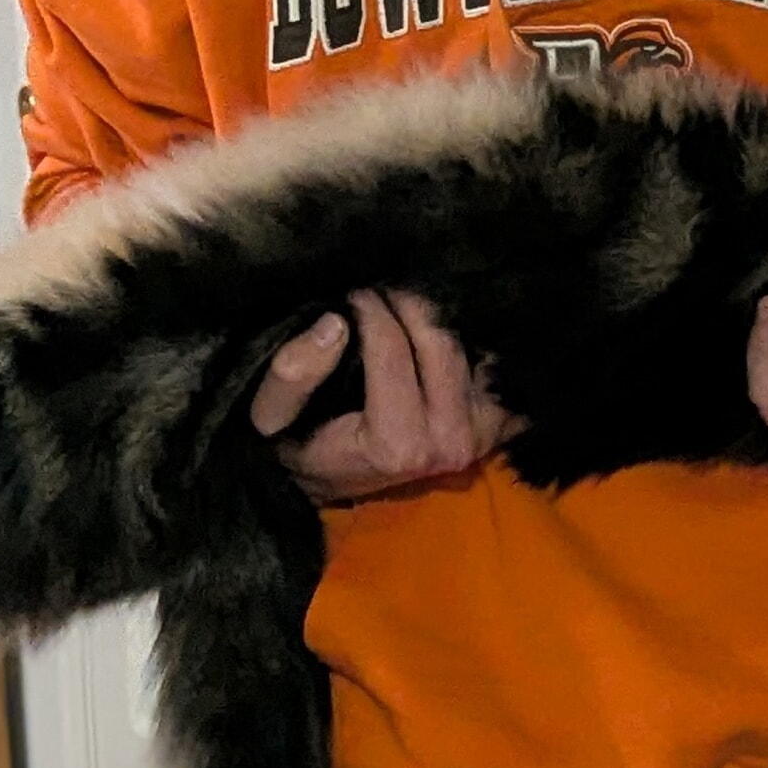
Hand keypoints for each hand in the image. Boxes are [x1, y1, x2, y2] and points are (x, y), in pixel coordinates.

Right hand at [250, 289, 516, 501]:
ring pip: (468, 346)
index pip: (393, 348)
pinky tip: (446, 323)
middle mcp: (448, 444)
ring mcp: (481, 437)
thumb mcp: (271, 419)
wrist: (329, 480)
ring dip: (437, 315)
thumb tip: (335, 323)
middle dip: (406, 302)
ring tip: (402, 300)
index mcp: (397, 444)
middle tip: (379, 286)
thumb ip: (293, 375)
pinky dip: (476, 341)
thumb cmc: (297, 446)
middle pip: (440, 340)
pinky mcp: (496, 429)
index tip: (349, 290)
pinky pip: (496, 369)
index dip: (368, 307)